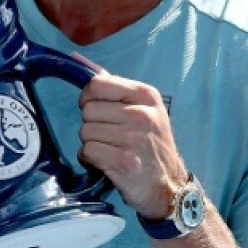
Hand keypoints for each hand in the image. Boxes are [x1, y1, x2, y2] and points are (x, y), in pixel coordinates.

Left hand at [75, 55, 185, 219]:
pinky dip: (91, 159)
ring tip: (111, 149)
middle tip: (110, 136)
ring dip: (92, 143)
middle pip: (88, 109)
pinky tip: (107, 162)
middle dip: (92, 124)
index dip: (89, 98)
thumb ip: (114, 87)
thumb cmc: (150, 145)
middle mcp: (141, 114)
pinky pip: (87, 151)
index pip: (96, 84)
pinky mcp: (123, 162)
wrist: (168, 186)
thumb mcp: (144, 109)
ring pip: (85, 131)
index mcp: (146, 95)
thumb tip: (79, 61)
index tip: (97, 110)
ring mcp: (133, 138)